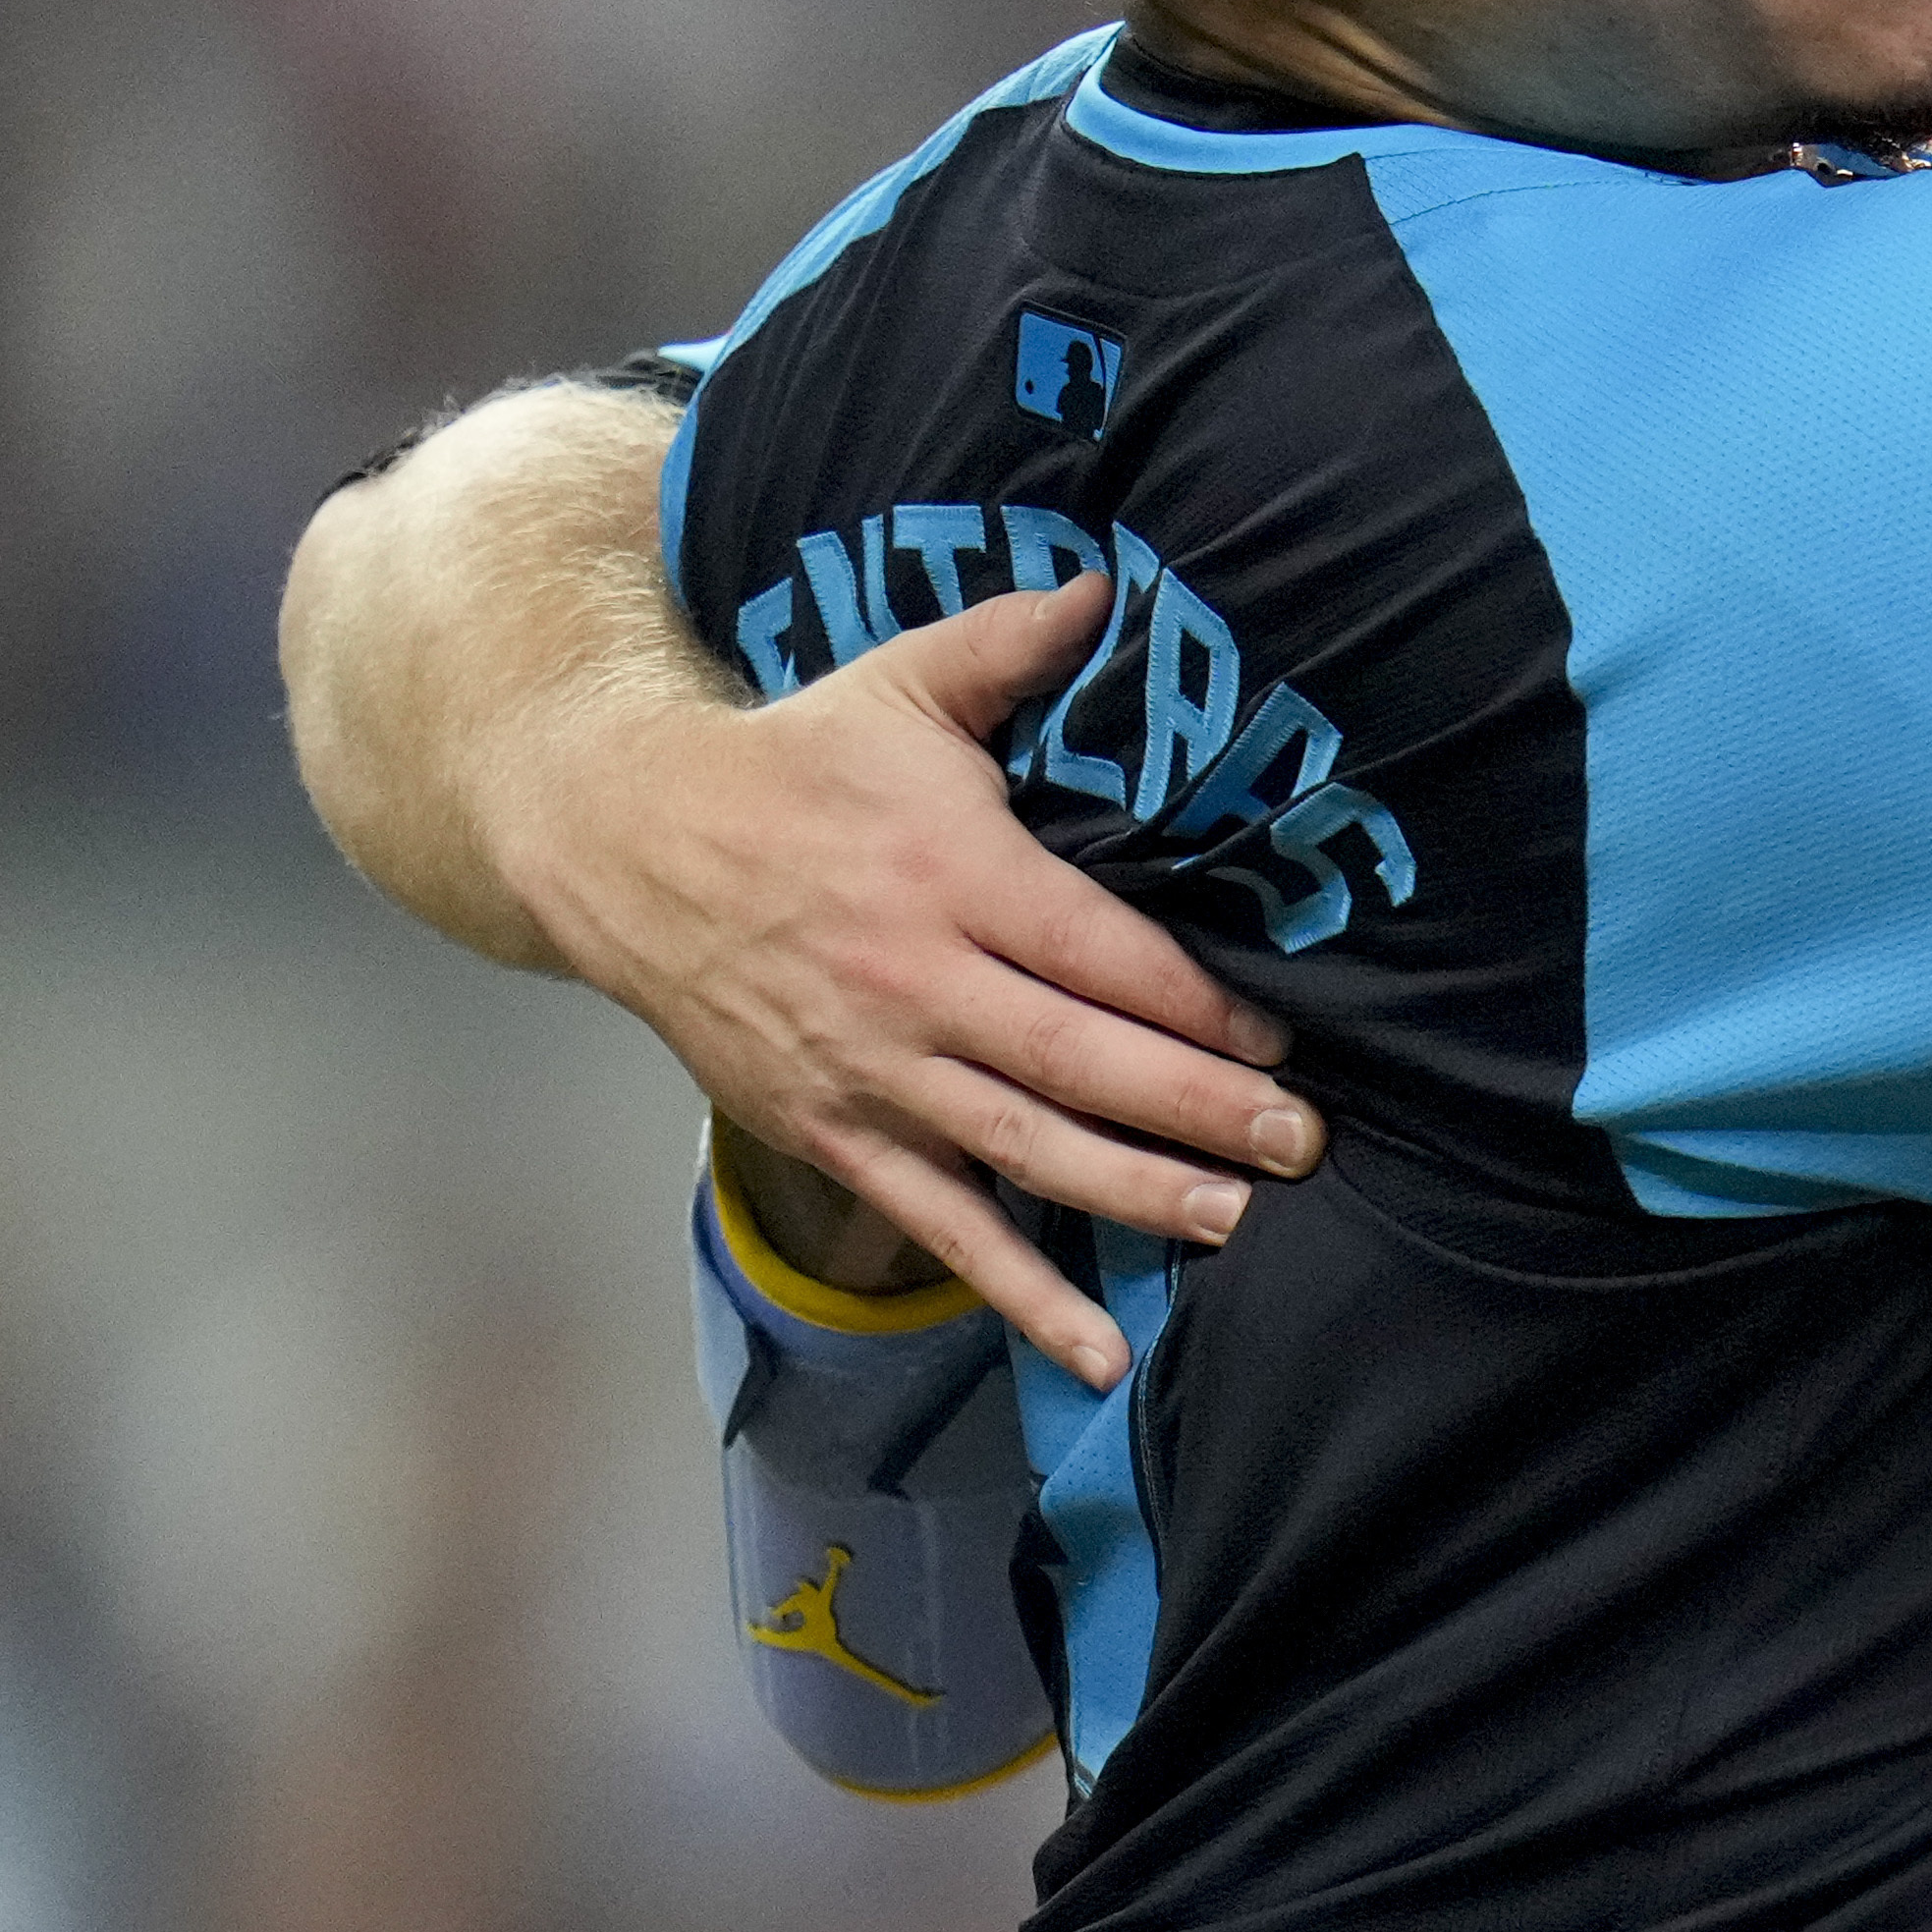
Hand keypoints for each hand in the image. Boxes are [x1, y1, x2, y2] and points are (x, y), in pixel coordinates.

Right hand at [509, 578, 1316, 1387]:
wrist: (625, 843)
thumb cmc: (789, 764)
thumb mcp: (897, 687)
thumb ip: (1011, 645)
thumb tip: (1108, 580)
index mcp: (955, 875)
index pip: (1104, 954)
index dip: (1199, 1006)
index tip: (1286, 1041)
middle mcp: (920, 984)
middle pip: (1084, 1063)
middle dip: (1203, 1110)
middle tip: (1306, 1145)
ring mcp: (876, 1072)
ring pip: (1027, 1152)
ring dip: (1137, 1195)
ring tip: (1235, 1223)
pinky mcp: (838, 1133)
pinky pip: (943, 1228)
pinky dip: (1021, 1294)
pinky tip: (1098, 1350)